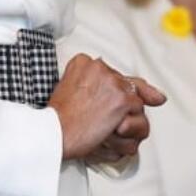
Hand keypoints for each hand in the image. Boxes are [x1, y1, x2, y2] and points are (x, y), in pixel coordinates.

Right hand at [49, 54, 164, 160]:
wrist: (54, 133)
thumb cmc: (60, 120)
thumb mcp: (72, 93)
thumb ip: (97, 84)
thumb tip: (140, 89)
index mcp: (83, 62)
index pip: (112, 73)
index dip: (114, 92)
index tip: (105, 103)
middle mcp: (100, 67)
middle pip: (126, 86)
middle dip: (121, 105)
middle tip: (104, 120)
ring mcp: (113, 83)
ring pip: (135, 100)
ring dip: (126, 118)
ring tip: (105, 130)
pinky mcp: (123, 100)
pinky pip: (138, 114)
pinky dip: (130, 128)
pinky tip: (111, 132)